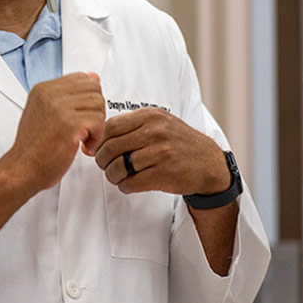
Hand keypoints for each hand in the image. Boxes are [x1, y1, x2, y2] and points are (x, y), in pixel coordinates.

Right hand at [0, 72, 104, 192]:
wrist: (22, 170)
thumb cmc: (34, 148)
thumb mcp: (45, 114)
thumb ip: (68, 96)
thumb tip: (93, 77)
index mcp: (43, 89)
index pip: (82, 78)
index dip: (88, 99)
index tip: (81, 115)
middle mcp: (50, 94)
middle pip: (93, 89)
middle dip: (96, 111)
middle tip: (85, 129)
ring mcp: (59, 107)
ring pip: (98, 104)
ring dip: (97, 126)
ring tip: (83, 139)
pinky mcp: (69, 123)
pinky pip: (99, 122)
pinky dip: (96, 138)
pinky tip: (83, 146)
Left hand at [94, 108, 227, 195]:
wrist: (207, 162)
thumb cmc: (178, 142)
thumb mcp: (159, 123)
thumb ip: (131, 126)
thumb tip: (95, 140)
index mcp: (150, 116)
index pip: (110, 126)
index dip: (100, 141)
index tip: (99, 150)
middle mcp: (155, 132)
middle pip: (111, 148)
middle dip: (102, 160)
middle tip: (106, 166)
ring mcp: (160, 153)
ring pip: (117, 168)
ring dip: (112, 176)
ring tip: (117, 176)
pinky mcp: (163, 174)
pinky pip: (130, 183)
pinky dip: (124, 186)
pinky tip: (129, 184)